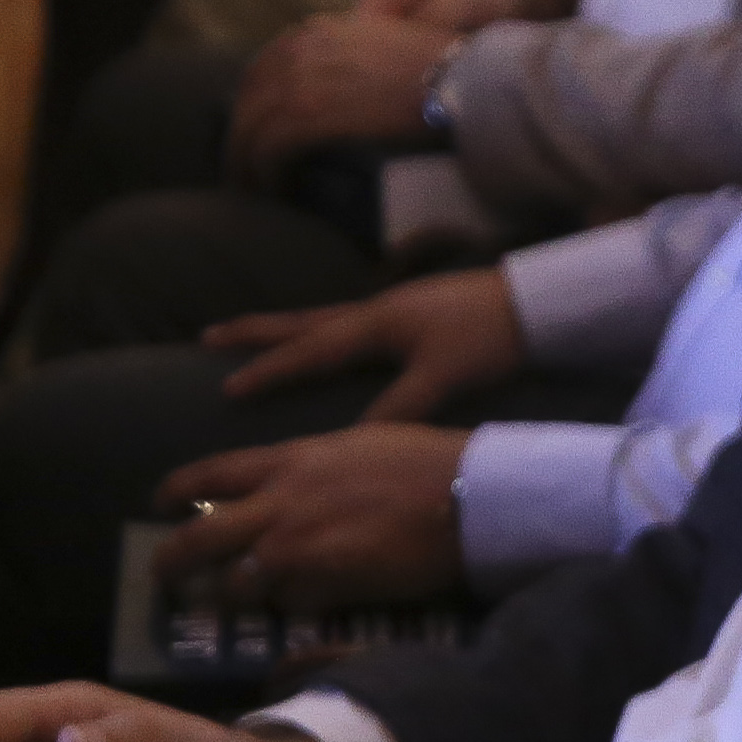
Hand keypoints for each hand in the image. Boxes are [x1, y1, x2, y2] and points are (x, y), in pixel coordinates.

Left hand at [153, 424, 472, 606]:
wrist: (465, 494)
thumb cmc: (422, 461)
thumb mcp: (353, 445)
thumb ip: (311, 466)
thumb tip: (292, 481)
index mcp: (288, 460)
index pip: (208, 474)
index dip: (174, 492)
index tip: (160, 504)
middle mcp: (281, 503)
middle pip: (198, 538)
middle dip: (171, 563)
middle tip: (164, 578)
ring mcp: (300, 548)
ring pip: (237, 583)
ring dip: (236, 596)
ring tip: (239, 604)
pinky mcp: (326, 587)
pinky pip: (290, 608)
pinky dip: (292, 610)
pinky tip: (309, 606)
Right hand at [208, 266, 525, 417]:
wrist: (534, 303)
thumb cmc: (489, 337)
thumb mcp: (443, 374)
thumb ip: (401, 404)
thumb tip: (355, 438)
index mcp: (375, 325)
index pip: (309, 351)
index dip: (268, 370)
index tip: (227, 387)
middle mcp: (372, 312)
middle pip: (300, 323)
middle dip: (254, 333)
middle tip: (207, 336)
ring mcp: (389, 310)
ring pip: (319, 319)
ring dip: (281, 328)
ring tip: (247, 333)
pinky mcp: (406, 314)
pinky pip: (344, 324)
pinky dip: (317, 332)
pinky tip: (320, 341)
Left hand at [229, 13, 466, 181]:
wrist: (467, 82)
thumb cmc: (444, 73)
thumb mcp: (388, 50)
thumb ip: (356, 62)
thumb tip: (344, 97)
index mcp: (319, 31)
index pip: (263, 70)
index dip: (253, 108)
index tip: (255, 137)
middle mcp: (303, 47)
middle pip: (249, 99)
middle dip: (241, 139)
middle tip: (244, 174)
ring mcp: (305, 78)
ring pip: (252, 127)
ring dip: (247, 164)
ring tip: (256, 195)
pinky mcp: (312, 113)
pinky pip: (270, 148)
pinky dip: (266, 173)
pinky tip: (274, 193)